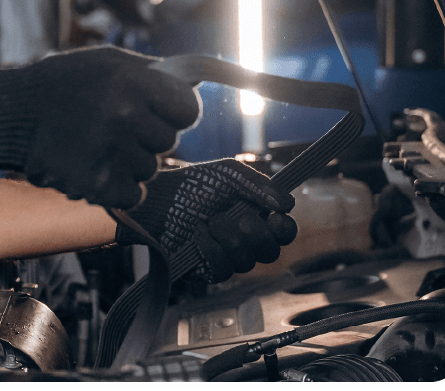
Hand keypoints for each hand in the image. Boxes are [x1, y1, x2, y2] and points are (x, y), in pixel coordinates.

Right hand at [0, 46, 201, 208]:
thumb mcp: (109, 62)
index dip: (173, 111)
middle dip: (148, 134)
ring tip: (99, 142)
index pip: (188, 110)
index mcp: (134, 83)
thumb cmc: (63, 83)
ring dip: (131, 160)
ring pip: (150, 168)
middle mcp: (126, 118)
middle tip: (116, 124)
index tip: (157, 110)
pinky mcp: (97, 185)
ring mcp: (112, 154)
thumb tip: (196, 86)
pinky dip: (116, 184)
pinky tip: (95, 163)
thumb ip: (153, 74)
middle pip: (169, 141)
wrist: (14, 115)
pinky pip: (132, 193)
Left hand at [112, 159, 297, 282]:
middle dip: (254, 231)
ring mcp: (227, 257)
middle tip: (234, 214)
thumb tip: (287, 203)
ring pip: (246, 261)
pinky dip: (211, 249)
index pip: (285, 233)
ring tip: (208, 220)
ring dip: (228, 237)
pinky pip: (223, 270)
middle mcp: (245, 240)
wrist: (157, 198)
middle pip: (270, 252)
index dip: (285, 229)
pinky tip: (198, 234)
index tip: (275, 216)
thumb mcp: (228, 173)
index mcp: (256, 217)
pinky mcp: (207, 270)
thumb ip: (258, 184)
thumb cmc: (193, 184)